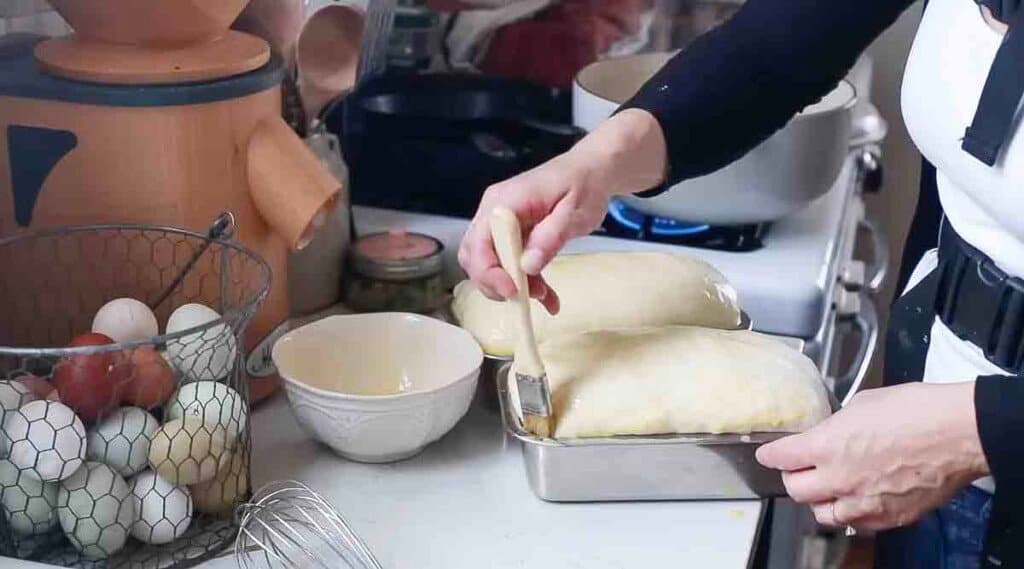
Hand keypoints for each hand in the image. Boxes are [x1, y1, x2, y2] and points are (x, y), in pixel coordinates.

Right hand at [458, 109, 666, 312]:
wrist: (592, 172)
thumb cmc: (584, 185)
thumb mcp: (573, 213)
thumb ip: (550, 237)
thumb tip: (527, 266)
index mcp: (503, 202)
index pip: (479, 241)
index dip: (488, 271)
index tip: (513, 291)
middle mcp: (494, 213)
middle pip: (475, 256)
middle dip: (494, 283)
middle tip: (522, 297)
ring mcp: (502, 225)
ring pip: (490, 264)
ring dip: (513, 286)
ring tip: (543, 296)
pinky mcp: (513, 236)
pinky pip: (510, 264)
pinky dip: (527, 282)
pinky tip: (548, 297)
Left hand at [756, 382, 988, 530]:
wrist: (959, 432)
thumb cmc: (917, 410)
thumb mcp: (862, 404)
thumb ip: (837, 425)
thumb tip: (830, 431)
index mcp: (827, 445)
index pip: (780, 457)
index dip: (770, 454)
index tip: (768, 454)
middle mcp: (839, 478)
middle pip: (795, 490)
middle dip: (792, 478)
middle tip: (798, 469)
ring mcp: (864, 502)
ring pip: (822, 514)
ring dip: (819, 501)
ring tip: (826, 489)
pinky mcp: (889, 517)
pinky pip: (857, 522)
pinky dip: (851, 513)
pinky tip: (857, 500)